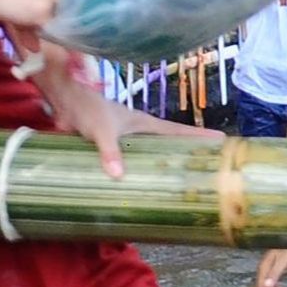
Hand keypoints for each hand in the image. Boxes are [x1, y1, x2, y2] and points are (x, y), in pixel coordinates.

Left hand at [37, 59, 222, 176]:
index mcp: (144, 124)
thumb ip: (109, 151)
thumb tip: (119, 175)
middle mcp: (139, 132)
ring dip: (164, 165)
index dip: (199, 137)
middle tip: (207, 169)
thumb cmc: (86, 107)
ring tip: (180, 183)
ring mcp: (126, 139)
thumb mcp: (100, 129)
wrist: (63, 98)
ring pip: (152, 154)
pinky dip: (139, 172)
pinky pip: (132, 161)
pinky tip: (139, 188)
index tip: (222, 140)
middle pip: (170, 144)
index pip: (178, 131)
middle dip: (187, 154)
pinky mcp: (111, 147)